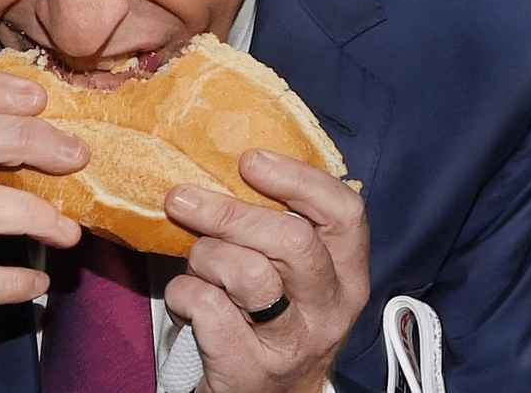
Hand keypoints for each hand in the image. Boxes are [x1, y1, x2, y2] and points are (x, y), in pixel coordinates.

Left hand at [162, 149, 369, 392]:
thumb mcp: (291, 274)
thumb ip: (274, 227)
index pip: (345, 212)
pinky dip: (183, 293)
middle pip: (293, 240)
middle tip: (183, 198)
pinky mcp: (252, 370)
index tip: (250, 160)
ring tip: (195, 263)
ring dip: (204, 256)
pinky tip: (185, 299)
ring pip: (249, 273)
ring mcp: (294, 344)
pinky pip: (208, 308)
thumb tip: (223, 165)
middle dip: (229, 213)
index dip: (298, 178)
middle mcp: (331, 309)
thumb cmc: (268, 319)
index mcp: (347, 274)